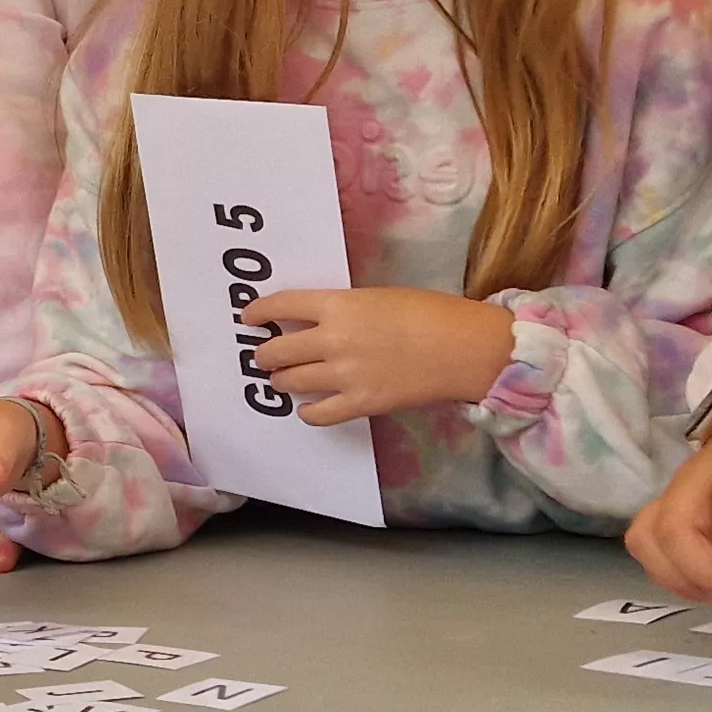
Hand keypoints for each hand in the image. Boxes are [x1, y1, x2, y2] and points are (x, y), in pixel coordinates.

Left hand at [245, 288, 518, 422]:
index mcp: (338, 304)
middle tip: (264, 357)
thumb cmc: (429, 313)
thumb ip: (343, 309)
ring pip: (291, 382)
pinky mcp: (361, 403)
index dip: (258, 311)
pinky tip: (308, 407)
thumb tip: (316, 322)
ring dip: (282, 381)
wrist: (464, 347)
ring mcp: (344, 374)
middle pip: (276, 350)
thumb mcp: (378, 297)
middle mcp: (333, 339)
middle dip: (264, 355)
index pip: (281, 305)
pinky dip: (307, 412)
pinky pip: (318, 414)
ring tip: (284, 380)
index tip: (248, 317)